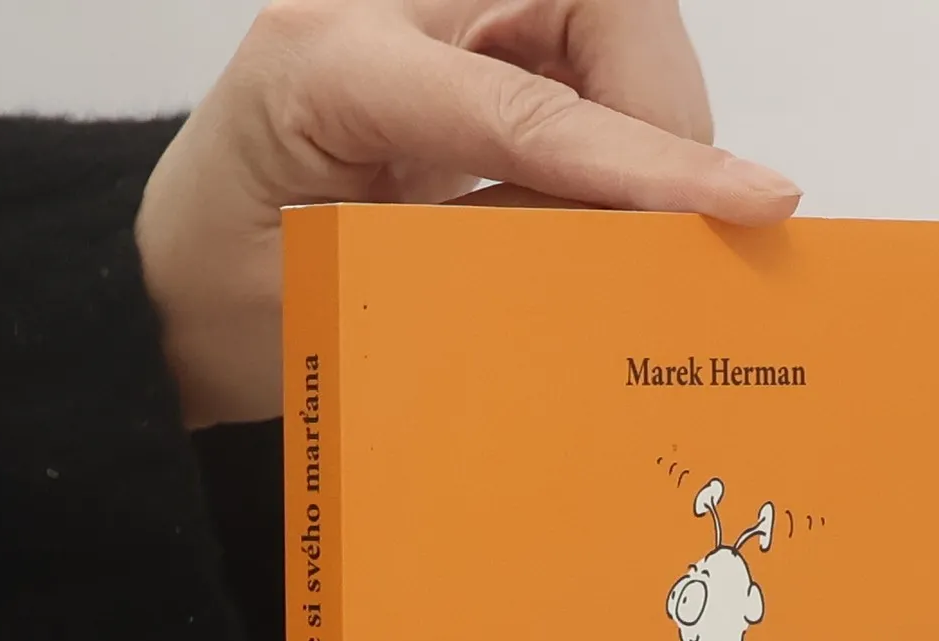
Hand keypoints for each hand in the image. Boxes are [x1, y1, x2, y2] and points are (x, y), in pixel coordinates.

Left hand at [135, 0, 801, 427]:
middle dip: (656, 105)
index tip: (749, 201)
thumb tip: (635, 254)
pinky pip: (579, 68)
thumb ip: (489, 264)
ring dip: (645, 121)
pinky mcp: (464, 58)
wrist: (188, 301)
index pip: (525, 99)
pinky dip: (620, 138)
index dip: (647, 154)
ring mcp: (429, 24)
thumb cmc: (241, 311)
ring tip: (639, 227)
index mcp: (329, 63)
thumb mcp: (352, 307)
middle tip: (677, 223)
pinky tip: (613, 210)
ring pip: (602, 23)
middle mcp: (383, 9)